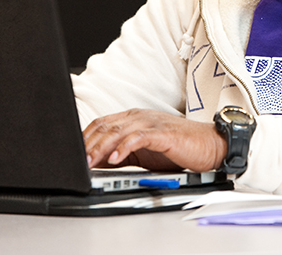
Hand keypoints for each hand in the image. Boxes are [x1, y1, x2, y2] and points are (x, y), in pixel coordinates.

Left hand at [83, 109, 226, 171]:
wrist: (208, 145)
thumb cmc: (178, 147)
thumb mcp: (144, 151)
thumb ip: (122, 153)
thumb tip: (98, 163)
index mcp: (134, 118)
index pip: (102, 123)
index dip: (85, 137)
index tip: (73, 154)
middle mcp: (141, 116)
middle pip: (107, 126)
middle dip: (89, 144)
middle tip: (76, 161)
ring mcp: (152, 123)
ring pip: (119, 131)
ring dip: (102, 147)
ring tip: (90, 162)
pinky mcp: (163, 133)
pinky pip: (139, 137)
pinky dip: (124, 148)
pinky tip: (115, 159)